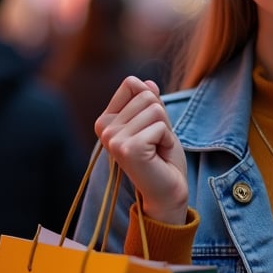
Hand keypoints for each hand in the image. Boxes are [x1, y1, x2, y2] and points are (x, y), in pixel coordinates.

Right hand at [95, 77, 187, 224]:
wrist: (169, 190)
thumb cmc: (162, 157)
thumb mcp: (156, 123)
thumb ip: (149, 102)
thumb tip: (147, 82)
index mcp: (106, 120)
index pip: (132, 84)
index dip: (152, 104)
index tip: (150, 129)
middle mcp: (104, 129)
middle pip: (146, 96)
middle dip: (161, 119)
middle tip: (156, 143)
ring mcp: (113, 139)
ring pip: (155, 109)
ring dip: (165, 130)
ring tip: (157, 149)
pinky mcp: (128, 149)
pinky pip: (160, 126)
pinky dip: (167, 140)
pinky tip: (159, 156)